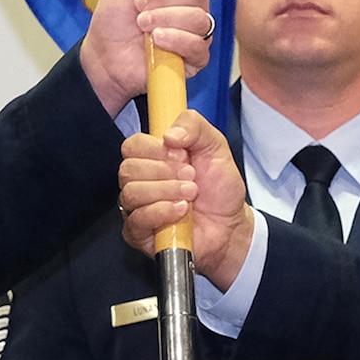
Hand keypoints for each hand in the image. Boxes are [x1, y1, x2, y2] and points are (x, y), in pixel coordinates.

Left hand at [78, 0, 212, 114]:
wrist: (104, 55)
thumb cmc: (114, 18)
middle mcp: (192, 7)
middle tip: (138, 6)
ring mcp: (196, 33)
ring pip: (199, 18)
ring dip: (165, 18)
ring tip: (142, 25)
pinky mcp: (195, 59)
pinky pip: (198, 45)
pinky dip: (176, 39)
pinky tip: (157, 40)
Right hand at [119, 112, 256, 284]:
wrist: (231, 225)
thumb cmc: (220, 189)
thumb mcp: (215, 146)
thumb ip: (194, 126)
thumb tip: (169, 134)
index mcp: (152, 158)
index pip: (132, 145)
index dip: (156, 149)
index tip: (182, 154)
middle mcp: (141, 182)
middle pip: (128, 169)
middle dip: (165, 172)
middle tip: (191, 177)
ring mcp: (137, 208)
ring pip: (131, 193)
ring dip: (166, 191)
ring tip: (190, 195)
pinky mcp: (139, 234)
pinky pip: (137, 220)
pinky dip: (162, 212)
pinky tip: (181, 211)